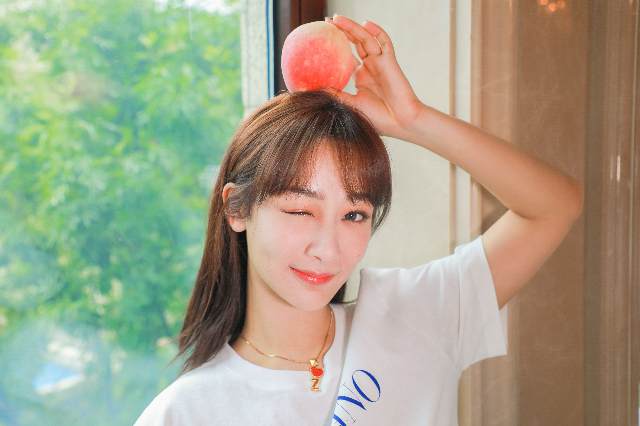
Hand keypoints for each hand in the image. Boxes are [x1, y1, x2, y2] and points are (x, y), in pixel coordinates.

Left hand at [325, 15, 423, 139]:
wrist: (400, 123)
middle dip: (342, 30)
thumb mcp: (350, 105)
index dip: (335, 46)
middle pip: (355, 43)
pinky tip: (366, 23)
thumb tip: (313, 88)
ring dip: (352, 28)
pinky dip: (377, 32)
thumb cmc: (378, 118)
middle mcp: (370, 67)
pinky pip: (384, 43)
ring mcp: (380, 63)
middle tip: (326, 21)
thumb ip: (335, 94)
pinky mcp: (390, 62)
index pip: (346, 56)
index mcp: (360, 77)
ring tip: (337, 19)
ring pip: (365, 39)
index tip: (320, 38)